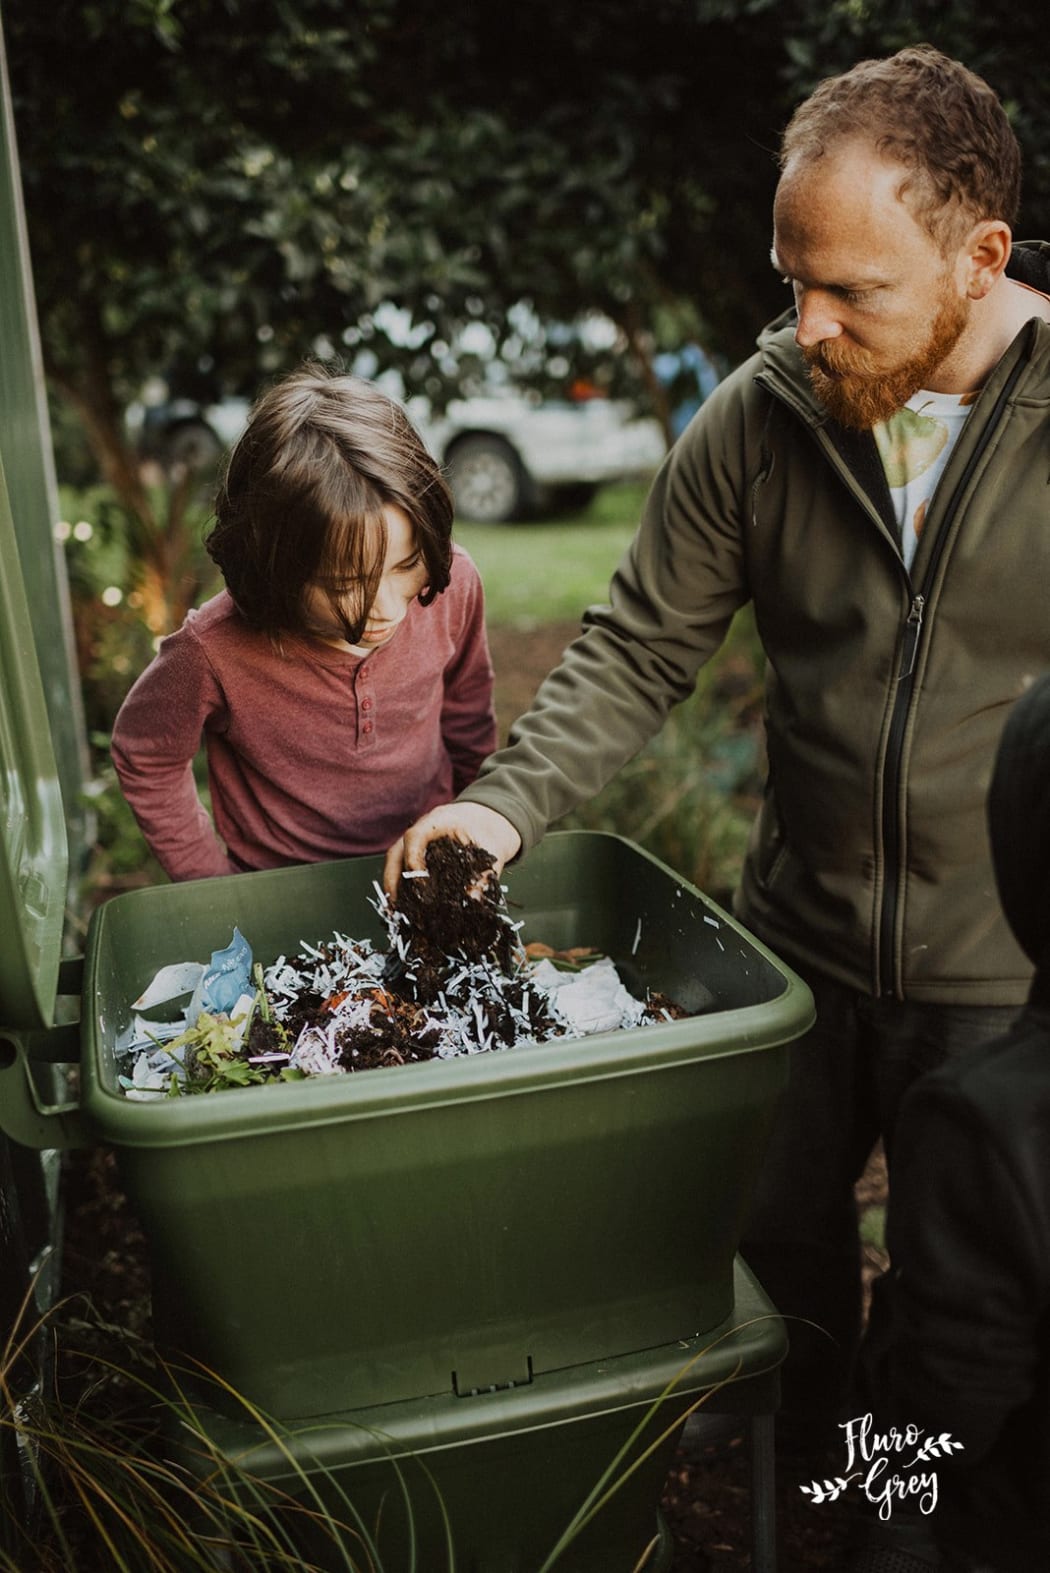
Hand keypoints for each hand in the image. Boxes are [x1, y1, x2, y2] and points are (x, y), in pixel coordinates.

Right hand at [383, 804, 521, 897]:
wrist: (485, 821)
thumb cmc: (486, 832)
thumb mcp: (491, 851)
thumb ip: (484, 874)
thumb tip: (474, 901)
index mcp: (438, 821)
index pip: (415, 836)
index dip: (412, 857)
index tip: (418, 881)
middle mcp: (420, 829)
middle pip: (396, 852)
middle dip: (393, 880)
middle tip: (396, 906)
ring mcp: (415, 842)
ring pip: (394, 862)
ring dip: (392, 886)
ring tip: (395, 912)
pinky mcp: (415, 854)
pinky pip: (400, 869)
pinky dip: (399, 887)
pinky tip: (401, 907)